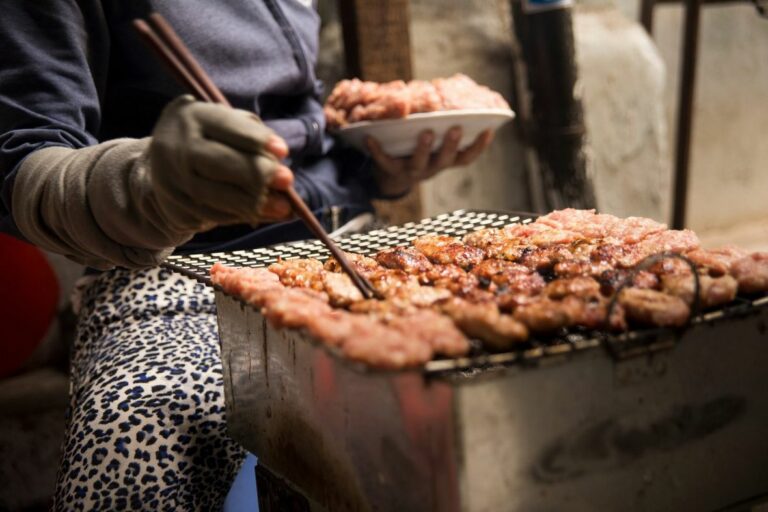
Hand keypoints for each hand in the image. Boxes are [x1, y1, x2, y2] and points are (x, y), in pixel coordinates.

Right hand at [149, 95, 294, 230]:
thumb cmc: (210, 141)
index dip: (256, 139)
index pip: (226, 125)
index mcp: (193, 116)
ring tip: (283, 207)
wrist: (163, 165)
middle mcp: (176, 145)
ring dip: (253, 203)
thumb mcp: (227, 127)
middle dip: (257, 173)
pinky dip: (239, 216)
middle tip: (287, 180)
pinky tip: (260, 214)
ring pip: (215, 194)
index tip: (283, 151)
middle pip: (219, 162)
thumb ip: (253, 137)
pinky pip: (210, 214)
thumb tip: (280, 159)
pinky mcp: (174, 205)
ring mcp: (171, 178)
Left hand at [366, 126, 493, 196]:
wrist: (392, 176)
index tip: (489, 129)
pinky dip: (376, 150)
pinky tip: (369, 137)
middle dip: (451, 145)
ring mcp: (411, 171)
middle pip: (445, 160)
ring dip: (423, 148)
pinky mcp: (390, 170)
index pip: (467, 157)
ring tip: (426, 132)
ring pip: (419, 163)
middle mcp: (432, 167)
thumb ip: (443, 120)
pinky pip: (384, 162)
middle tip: (456, 129)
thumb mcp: (434, 139)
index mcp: (445, 159)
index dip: (479, 146)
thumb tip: (458, 83)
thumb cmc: (417, 148)